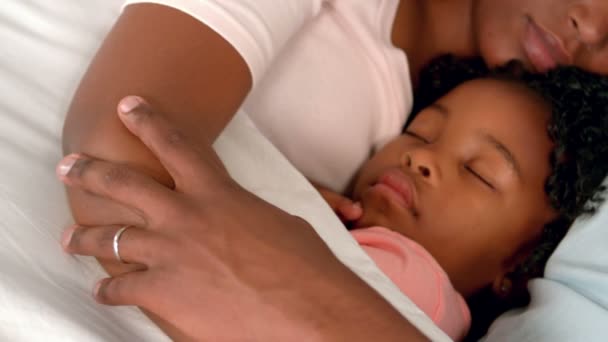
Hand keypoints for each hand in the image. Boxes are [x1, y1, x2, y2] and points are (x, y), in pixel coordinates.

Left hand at [57, 96, 426, 340]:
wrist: (306, 310)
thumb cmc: (303, 267)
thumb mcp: (277, 224)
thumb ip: (245, 215)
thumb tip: (239, 222)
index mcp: (217, 192)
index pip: (174, 144)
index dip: (147, 120)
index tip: (127, 105)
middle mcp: (184, 215)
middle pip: (122, 183)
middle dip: (89, 171)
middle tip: (68, 166)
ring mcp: (169, 253)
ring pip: (109, 238)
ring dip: (84, 239)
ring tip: (70, 238)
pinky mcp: (162, 292)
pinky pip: (120, 288)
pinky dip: (108, 291)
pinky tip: (103, 292)